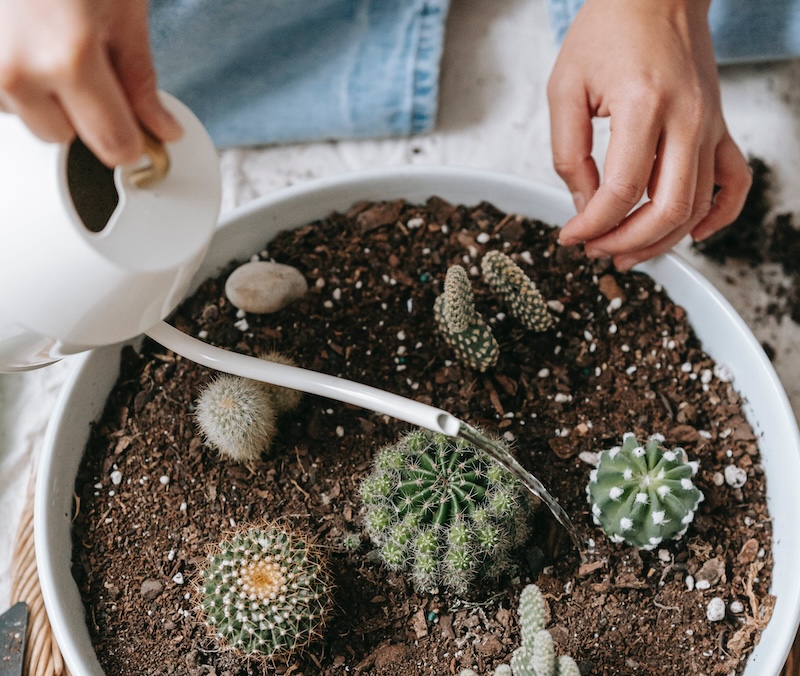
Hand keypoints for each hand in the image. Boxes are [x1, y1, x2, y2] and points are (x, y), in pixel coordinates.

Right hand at [0, 0, 181, 166]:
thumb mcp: (125, 12)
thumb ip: (140, 80)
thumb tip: (160, 128)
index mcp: (69, 58)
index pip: (111, 143)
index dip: (132, 146)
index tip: (142, 140)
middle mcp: (17, 69)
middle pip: (64, 137)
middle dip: (84, 114)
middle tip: (92, 63)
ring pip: (28, 117)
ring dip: (46, 96)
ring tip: (55, 41)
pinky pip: (0, 95)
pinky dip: (19, 78)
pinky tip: (30, 41)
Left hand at [547, 0, 750, 269]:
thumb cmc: (608, 31)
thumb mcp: (565, 89)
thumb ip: (569, 153)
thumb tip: (584, 205)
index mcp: (643, 106)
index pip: (621, 191)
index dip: (591, 225)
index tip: (570, 237)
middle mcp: (686, 119)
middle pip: (667, 209)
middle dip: (626, 242)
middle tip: (595, 251)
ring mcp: (709, 126)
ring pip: (698, 206)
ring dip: (661, 240)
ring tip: (625, 254)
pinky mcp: (719, 127)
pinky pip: (734, 182)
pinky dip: (720, 215)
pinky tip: (693, 234)